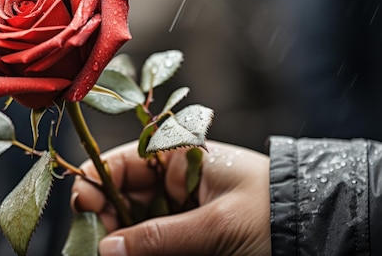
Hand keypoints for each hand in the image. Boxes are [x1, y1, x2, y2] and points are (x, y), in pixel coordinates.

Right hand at [71, 140, 270, 255]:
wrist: (320, 231)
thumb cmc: (273, 212)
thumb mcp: (217, 224)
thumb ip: (161, 237)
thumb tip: (108, 249)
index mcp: (179, 156)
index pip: (123, 162)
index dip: (96, 180)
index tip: (83, 208)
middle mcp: (173, 179)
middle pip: (121, 195)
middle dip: (105, 217)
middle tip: (96, 244)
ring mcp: (180, 208)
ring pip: (134, 222)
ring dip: (119, 239)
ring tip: (109, 253)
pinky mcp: (188, 234)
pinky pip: (154, 240)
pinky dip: (139, 249)